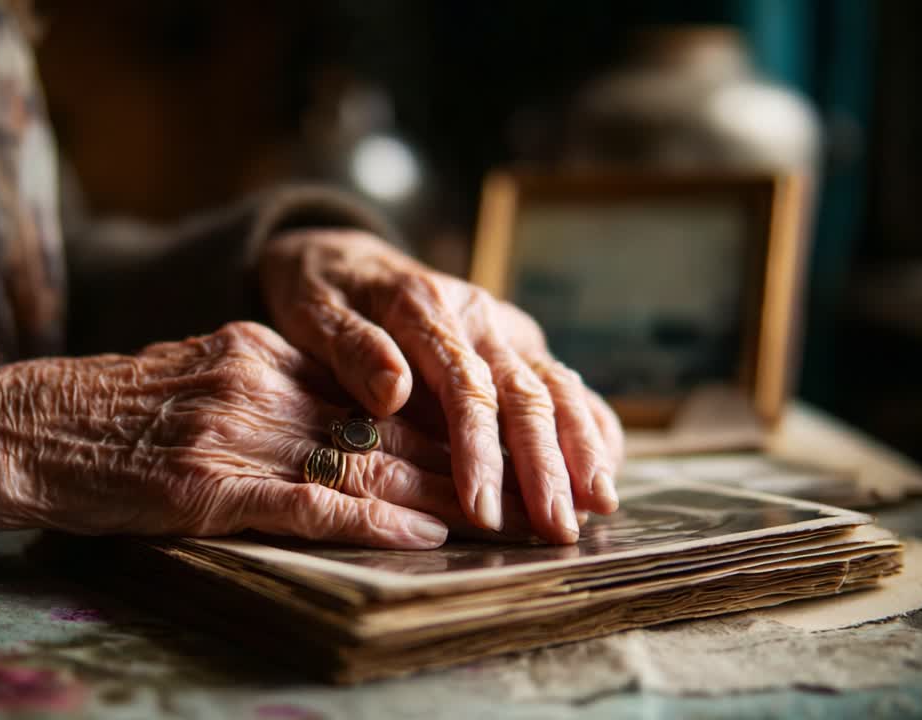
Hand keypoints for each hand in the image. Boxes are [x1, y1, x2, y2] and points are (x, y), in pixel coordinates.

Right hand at [0, 322, 527, 546]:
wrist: (24, 429)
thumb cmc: (108, 410)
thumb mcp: (197, 371)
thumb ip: (268, 383)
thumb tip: (334, 413)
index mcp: (259, 349)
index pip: (372, 385)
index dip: (440, 416)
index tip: (494, 438)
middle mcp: (260, 381)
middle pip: (383, 422)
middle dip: (462, 456)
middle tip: (523, 482)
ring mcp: (238, 432)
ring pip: (363, 460)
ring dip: (441, 491)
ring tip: (501, 515)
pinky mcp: (211, 485)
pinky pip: (310, 501)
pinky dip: (374, 518)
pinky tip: (424, 531)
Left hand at [259, 230, 623, 543]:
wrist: (341, 254)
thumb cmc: (322, 292)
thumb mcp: (314, 311)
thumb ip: (351, 349)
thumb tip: (391, 392)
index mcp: (427, 309)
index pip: (465, 388)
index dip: (479, 451)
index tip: (482, 508)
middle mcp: (478, 317)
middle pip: (525, 394)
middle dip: (546, 465)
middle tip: (558, 529)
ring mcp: (503, 329)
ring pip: (557, 387)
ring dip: (583, 447)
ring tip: (602, 506)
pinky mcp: (515, 343)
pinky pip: (563, 381)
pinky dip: (591, 422)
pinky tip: (608, 468)